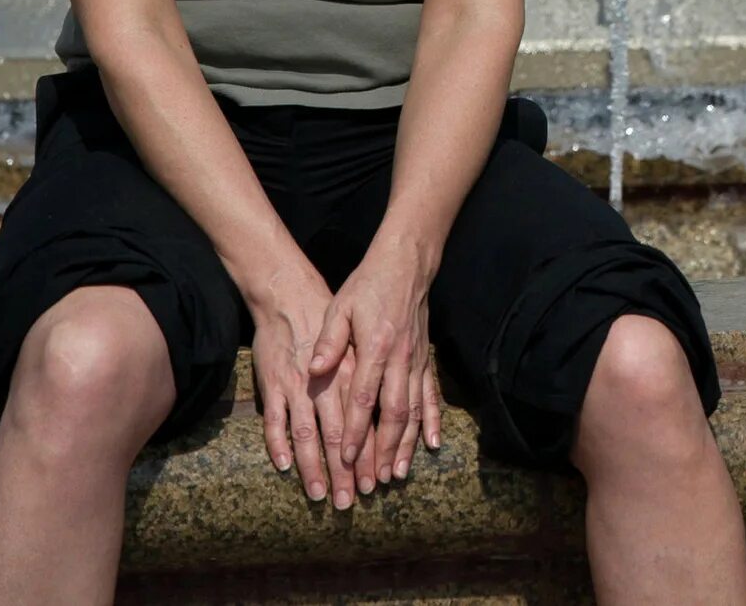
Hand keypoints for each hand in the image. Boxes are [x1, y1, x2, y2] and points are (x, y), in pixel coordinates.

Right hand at [246, 260, 352, 506]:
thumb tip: (383, 409)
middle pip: (337, 435)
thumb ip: (367, 375)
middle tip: (350, 500)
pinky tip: (284, 466)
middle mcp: (325, 384)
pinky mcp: (272, 385)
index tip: (374, 481)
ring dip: (313, 466)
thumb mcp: (358, 341)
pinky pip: (274, 421)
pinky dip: (278, 444)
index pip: (363, 421)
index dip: (368, 452)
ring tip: (320, 494)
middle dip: (345, 470)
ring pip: (306, 434)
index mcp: (350, 374)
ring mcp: (295, 387)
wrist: (289, 295)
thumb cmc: (328, 319)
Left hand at [309, 241, 443, 503]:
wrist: (406, 265)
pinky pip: (431, 396)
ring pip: (414, 411)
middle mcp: (401, 359)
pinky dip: (432, 422)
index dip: (357, 431)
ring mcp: (417, 362)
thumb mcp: (339, 308)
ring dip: (405, 445)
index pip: (364, 398)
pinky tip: (431, 445)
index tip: (347, 459)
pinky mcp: (426, 360)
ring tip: (396, 474)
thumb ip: (328, 342)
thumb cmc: (367, 286)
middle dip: (383, 450)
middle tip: (373, 481)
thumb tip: (313, 370)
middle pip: (393, 414)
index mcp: (376, 348)